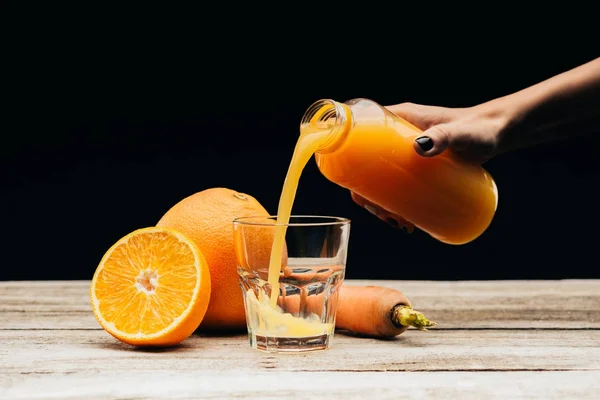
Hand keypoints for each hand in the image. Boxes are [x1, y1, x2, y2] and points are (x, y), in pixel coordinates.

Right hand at [351, 101, 508, 229]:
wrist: (498, 132)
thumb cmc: (479, 126)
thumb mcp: (458, 132)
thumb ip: (443, 136)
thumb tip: (420, 147)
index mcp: (394, 119)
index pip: (357, 140)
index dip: (349, 165)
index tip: (359, 192)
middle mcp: (395, 135)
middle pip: (366, 167)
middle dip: (368, 196)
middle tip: (386, 216)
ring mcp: (406, 151)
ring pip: (381, 179)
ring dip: (381, 203)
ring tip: (399, 222)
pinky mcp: (418, 165)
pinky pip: (397, 184)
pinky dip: (396, 202)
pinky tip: (404, 218)